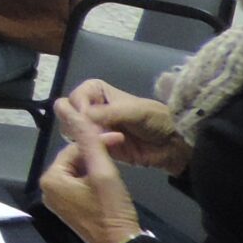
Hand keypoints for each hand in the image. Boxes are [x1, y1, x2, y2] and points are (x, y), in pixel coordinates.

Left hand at [40, 96, 144, 242]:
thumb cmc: (112, 209)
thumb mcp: (103, 171)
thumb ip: (89, 141)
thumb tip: (68, 109)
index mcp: (50, 179)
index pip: (73, 149)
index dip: (97, 141)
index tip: (119, 138)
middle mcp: (48, 191)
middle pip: (75, 160)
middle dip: (97, 155)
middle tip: (120, 149)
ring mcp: (59, 203)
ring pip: (79, 173)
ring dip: (98, 167)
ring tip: (117, 168)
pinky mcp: (71, 212)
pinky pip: (81, 187)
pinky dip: (95, 182)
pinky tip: (111, 184)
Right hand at [64, 79, 188, 172]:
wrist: (174, 144)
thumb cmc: (156, 119)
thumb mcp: (134, 111)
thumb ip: (108, 113)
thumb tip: (82, 116)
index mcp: (98, 92)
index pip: (75, 96)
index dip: (79, 107)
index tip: (88, 118)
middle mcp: (93, 108)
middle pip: (68, 113)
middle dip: (78, 123)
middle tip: (96, 132)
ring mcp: (95, 128)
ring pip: (72, 131)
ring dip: (84, 137)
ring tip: (105, 141)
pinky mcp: (100, 146)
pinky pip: (85, 147)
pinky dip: (90, 149)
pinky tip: (105, 151)